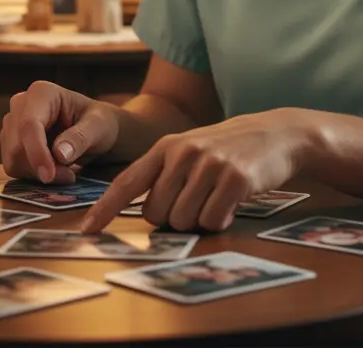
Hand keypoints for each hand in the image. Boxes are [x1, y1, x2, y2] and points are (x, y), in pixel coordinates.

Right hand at [0, 81, 119, 183]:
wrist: (94, 130)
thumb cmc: (98, 122)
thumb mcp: (98, 127)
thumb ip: (80, 137)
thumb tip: (59, 154)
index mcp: (41, 93)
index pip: (29, 124)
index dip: (36, 152)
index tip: (48, 176)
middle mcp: (20, 105)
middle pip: (16, 145)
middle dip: (40, 167)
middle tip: (69, 176)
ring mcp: (12, 124)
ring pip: (12, 159)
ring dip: (38, 174)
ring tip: (66, 172)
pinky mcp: (10, 143)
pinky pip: (13, 167)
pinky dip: (33, 176)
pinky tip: (54, 171)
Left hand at [81, 109, 313, 233]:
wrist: (274, 134)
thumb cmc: (226, 148)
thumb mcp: (189, 151)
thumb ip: (164, 174)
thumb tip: (144, 213)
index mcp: (166, 147)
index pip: (127, 182)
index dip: (106, 208)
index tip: (88, 229)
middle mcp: (183, 153)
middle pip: (157, 214)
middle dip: (172, 219)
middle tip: (195, 201)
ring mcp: (209, 164)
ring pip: (184, 221)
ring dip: (199, 220)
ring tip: (215, 197)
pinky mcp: (235, 178)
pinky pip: (213, 221)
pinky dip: (220, 220)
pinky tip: (231, 201)